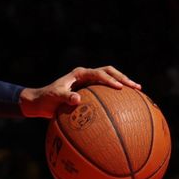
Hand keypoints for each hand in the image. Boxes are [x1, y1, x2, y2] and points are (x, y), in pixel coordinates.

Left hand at [19, 65, 140, 117]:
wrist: (40, 102)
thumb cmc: (46, 99)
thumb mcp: (54, 98)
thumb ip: (64, 97)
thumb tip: (77, 99)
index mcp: (79, 74)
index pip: (99, 73)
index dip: (110, 79)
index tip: (120, 88)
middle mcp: (85, 76)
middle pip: (109, 72)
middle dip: (123, 78)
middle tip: (136, 87)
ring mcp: (88, 82)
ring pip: (110, 79)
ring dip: (123, 84)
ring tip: (138, 92)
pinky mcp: (90, 91)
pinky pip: (106, 91)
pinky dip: (116, 95)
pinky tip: (126, 106)